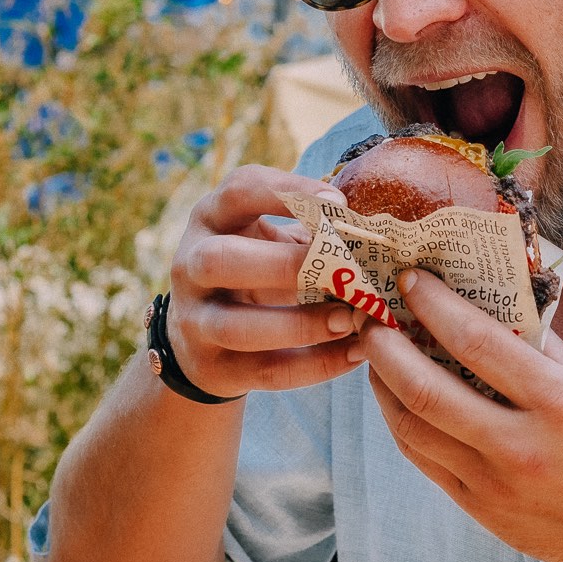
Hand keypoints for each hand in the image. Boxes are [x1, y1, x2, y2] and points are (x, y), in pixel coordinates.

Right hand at [164, 166, 361, 398]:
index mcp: (211, 220)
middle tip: (341, 269)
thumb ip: (308, 233)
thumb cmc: (255, 274)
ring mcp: (194, 320)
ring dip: (299, 325)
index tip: (339, 203)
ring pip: (235, 327)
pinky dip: (314, 365)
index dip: (287, 191)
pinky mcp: (211, 366)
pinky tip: (354, 354)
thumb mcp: (269, 242)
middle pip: (219, 260)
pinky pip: (264, 370)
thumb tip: (373, 233)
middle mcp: (190, 265)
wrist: (206, 343)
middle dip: (283, 265)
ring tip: (350, 320)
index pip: (238, 191)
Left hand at [360, 270, 562, 561]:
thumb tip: (486, 300)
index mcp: (560, 403)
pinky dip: (404, 424)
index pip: (477, 342)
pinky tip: (400, 400)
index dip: (434, 306)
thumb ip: (541, 346)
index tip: (411, 280)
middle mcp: (522, 447)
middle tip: (370, 317)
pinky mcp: (482, 512)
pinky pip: (425, 461)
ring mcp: (496, 487)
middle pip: (426, 390)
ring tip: (377, 357)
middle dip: (386, 347)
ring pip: (413, 430)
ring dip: (384, 388)